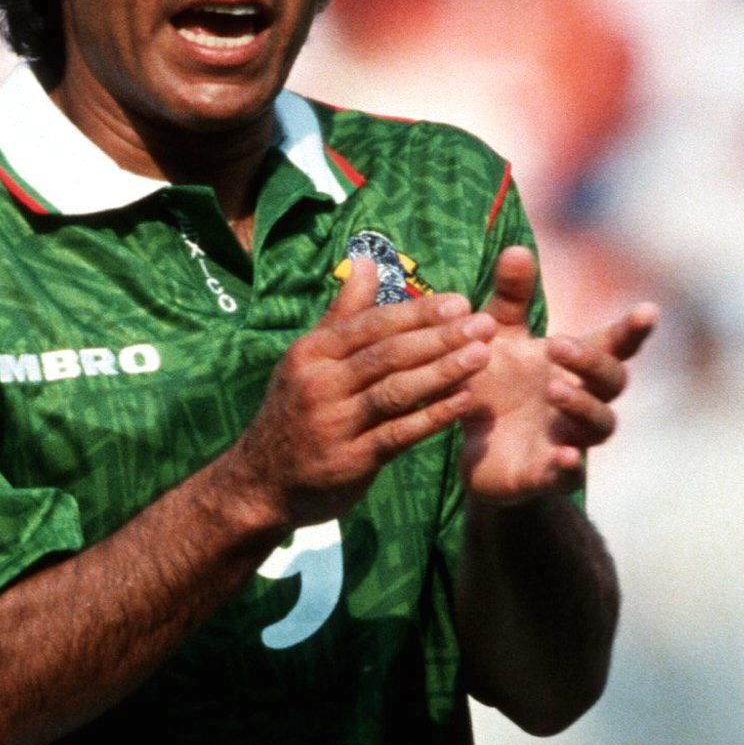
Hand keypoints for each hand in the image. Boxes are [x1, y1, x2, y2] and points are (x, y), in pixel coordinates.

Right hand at [218, 256, 494, 530]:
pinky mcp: (350, 462)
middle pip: (388, 354)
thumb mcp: (308, 359)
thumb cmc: (295, 411)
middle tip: (483, 324)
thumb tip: (367, 262)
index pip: (372, 324)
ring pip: (396, 391)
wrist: (260, 482)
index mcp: (312, 353)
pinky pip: (399, 434)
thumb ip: (343, 313)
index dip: (418, 312)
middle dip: (440, 337)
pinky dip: (433, 417)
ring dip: (443, 372)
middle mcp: (320, 384)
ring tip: (483, 356)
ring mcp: (334, 424)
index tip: (460, 302)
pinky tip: (465, 402)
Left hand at [461, 247, 657, 505]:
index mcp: (573, 366)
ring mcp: (570, 439)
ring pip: (600, 426)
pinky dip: (567, 465)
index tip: (648, 311)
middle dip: (591, 362)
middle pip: (611, 382)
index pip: (613, 345)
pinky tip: (562, 456)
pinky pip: (567, 474)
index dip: (632, 330)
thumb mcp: (499, 339)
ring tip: (555, 389)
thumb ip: (510, 299)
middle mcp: (582, 401)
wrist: (474, 453)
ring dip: (583, 406)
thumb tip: (516, 249)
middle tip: (556, 345)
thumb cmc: (498, 387)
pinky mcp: (547, 475)